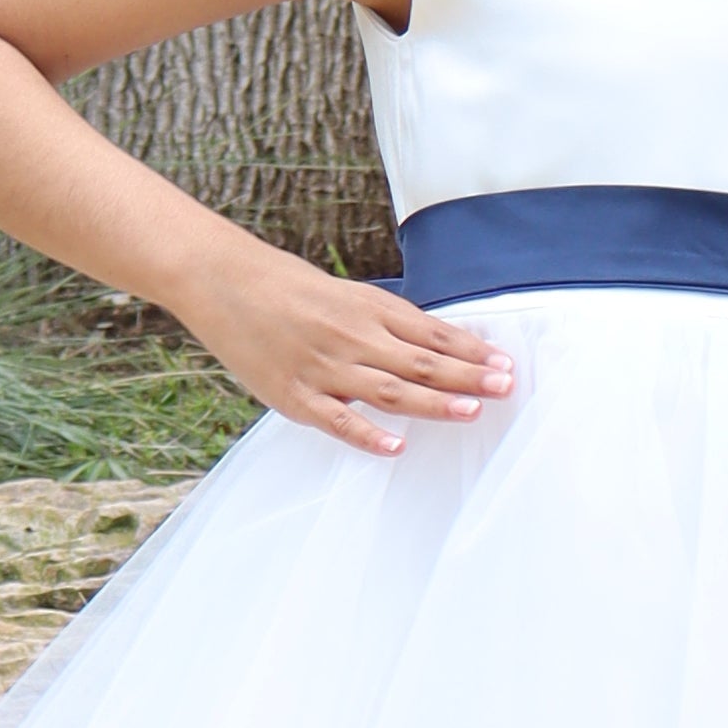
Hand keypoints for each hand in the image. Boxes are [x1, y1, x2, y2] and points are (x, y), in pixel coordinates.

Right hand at [186, 242, 517, 455]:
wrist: (222, 280)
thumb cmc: (285, 287)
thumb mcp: (344, 295)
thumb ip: (385, 322)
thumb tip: (434, 345)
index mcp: (368, 309)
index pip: (431, 334)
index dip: (470, 351)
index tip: (504, 365)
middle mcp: (353, 337)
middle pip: (421, 363)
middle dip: (467, 377)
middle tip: (505, 387)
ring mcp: (325, 368)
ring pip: (390, 391)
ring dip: (434, 403)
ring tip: (471, 412)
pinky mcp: (295, 395)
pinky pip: (337, 420)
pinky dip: (367, 434)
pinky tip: (396, 447)